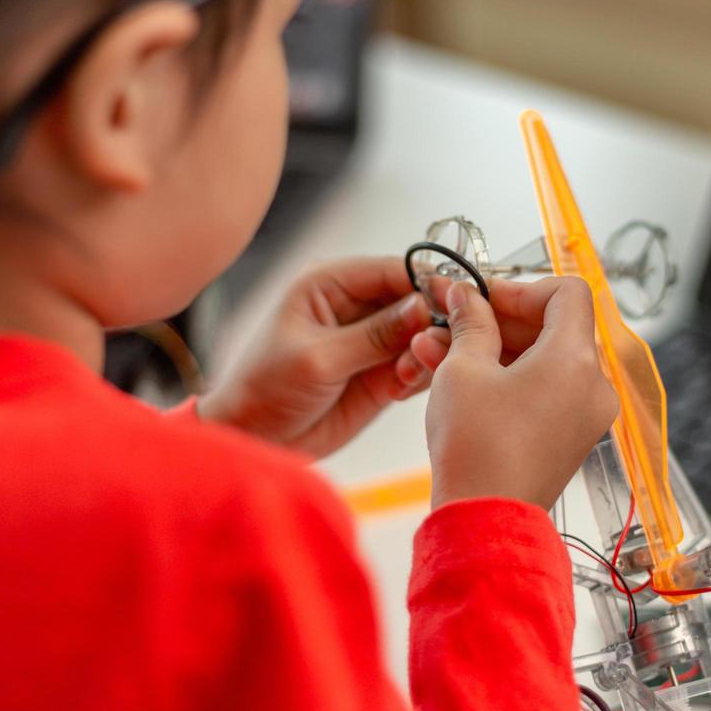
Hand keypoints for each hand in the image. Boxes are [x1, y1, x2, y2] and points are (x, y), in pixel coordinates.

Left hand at [199, 257, 435, 456]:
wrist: (255, 439)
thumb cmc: (266, 389)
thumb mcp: (319, 358)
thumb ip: (374, 334)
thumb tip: (423, 306)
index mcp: (330, 284)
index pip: (392, 270)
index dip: (426, 282)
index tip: (455, 302)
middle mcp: (355, 306)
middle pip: (415, 299)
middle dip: (431, 322)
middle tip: (433, 347)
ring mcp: (372, 340)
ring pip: (422, 333)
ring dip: (425, 352)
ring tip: (406, 377)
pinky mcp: (382, 372)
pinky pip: (418, 364)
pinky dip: (420, 374)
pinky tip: (400, 390)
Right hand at [422, 278, 618, 509]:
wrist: (483, 521)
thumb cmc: (478, 452)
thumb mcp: (463, 370)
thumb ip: (471, 322)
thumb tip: (468, 297)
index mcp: (576, 360)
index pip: (567, 293)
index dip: (522, 287)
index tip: (485, 297)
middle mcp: (593, 386)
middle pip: (555, 326)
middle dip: (500, 319)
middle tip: (457, 318)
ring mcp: (585, 414)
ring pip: (543, 359)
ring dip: (496, 348)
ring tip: (441, 348)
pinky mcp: (569, 436)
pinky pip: (543, 389)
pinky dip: (508, 377)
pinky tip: (459, 375)